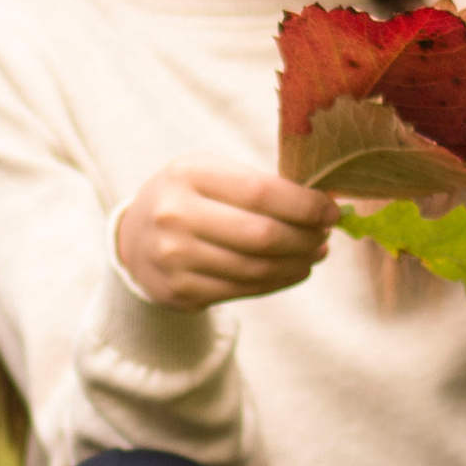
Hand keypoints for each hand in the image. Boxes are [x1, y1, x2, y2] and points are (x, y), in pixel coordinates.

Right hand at [115, 160, 339, 309]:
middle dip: (305, 237)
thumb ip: (258, 186)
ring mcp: (174, 257)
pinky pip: (244, 290)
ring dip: (298, 263)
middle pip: (262, 235)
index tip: (331, 210)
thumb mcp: (209, 174)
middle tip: (325, 235)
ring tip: (314, 253)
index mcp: (187, 174)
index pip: (260, 192)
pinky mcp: (180, 291)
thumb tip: (323, 206)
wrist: (134, 239)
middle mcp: (175, 215)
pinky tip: (293, 270)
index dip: (304, 205)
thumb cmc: (188, 198)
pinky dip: (279, 281)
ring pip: (257, 268)